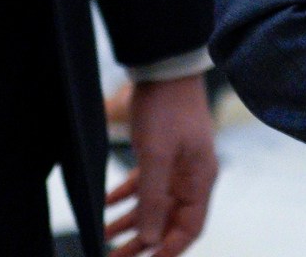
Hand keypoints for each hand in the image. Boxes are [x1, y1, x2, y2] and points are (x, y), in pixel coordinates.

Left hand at [107, 75, 218, 256]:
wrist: (163, 68)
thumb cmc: (168, 107)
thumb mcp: (156, 156)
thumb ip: (152, 199)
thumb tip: (148, 238)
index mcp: (200, 180)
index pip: (189, 229)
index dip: (168, 250)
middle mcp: (190, 178)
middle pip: (167, 222)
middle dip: (142, 243)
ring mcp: (175, 167)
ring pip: (153, 206)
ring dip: (130, 223)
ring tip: (105, 236)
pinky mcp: (160, 155)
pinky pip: (143, 186)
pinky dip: (125, 197)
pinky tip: (107, 205)